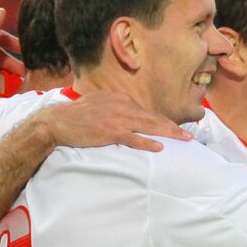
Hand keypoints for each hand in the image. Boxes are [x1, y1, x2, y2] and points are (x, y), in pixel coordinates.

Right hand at [35, 92, 192, 152]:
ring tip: (183, 139)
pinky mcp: (109, 131)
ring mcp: (117, 119)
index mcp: (120, 99)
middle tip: (189, 135)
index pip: (147, 111)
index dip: (163, 121)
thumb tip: (129, 111)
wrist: (57, 121)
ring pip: (148, 126)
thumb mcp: (99, 103)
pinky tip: (159, 147)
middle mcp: (122, 106)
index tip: (176, 128)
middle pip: (153, 118)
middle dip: (173, 127)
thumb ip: (116, 106)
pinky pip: (133, 138)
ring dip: (168, 133)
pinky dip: (147, 142)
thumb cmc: (76, 115)